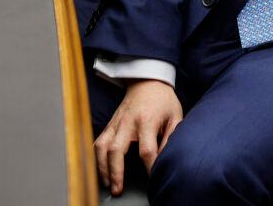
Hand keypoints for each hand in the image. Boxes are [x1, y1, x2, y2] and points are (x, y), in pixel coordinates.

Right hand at [94, 80, 183, 194]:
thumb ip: (172, 137)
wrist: (147, 82)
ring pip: (102, 148)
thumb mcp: (175, 115)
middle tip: (118, 189)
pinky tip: (101, 170)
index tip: (152, 177)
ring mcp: (116, 123)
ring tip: (108, 184)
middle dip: (116, 172)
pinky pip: (98, 143)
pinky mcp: (109, 124)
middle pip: (117, 150)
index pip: (146, 149)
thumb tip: (165, 157)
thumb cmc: (163, 100)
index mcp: (147, 120)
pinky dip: (96, 158)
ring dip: (103, 168)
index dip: (149, 166)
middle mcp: (128, 123)